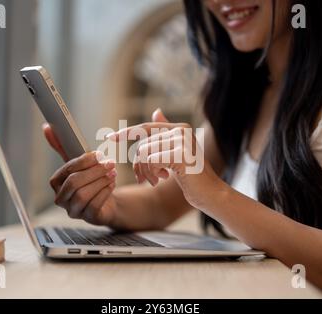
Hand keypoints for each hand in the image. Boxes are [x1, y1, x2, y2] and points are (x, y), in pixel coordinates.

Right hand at [43, 123, 118, 225]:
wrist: (106, 200)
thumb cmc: (90, 180)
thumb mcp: (78, 163)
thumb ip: (63, 146)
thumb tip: (47, 127)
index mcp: (56, 183)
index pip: (67, 170)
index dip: (84, 161)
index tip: (99, 154)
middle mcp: (61, 198)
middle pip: (74, 183)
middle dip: (94, 171)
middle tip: (110, 163)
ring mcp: (73, 210)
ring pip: (83, 195)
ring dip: (101, 181)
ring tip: (113, 173)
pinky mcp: (87, 218)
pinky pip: (94, 206)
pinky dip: (105, 192)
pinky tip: (112, 185)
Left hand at [108, 109, 225, 209]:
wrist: (210, 194)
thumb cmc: (192, 176)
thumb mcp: (176, 154)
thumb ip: (165, 135)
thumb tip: (156, 112)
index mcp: (180, 128)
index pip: (146, 128)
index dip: (127, 132)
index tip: (110, 138)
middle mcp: (181, 130)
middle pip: (143, 144)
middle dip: (139, 164)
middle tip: (144, 178)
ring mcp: (182, 141)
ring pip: (144, 153)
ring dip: (145, 171)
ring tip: (155, 180)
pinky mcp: (180, 154)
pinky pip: (150, 161)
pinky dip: (151, 173)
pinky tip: (162, 179)